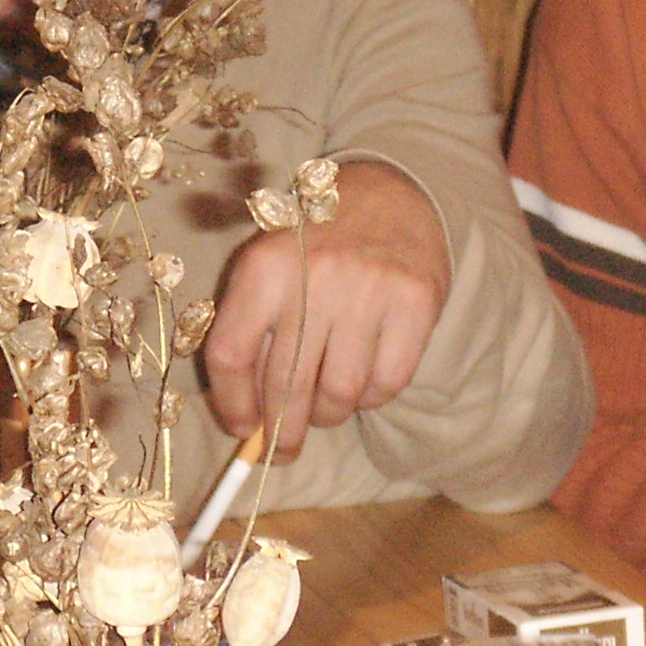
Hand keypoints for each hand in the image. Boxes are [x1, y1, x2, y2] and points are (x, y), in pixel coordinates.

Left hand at [202, 163, 449, 456]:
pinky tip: (363, 380)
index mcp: (263, 267)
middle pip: (285, 386)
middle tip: (281, 450)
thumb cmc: (318, 244)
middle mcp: (313, 277)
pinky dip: (371, 397)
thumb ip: (252, 332)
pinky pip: (386, 384)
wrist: (390, 195)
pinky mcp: (414, 302)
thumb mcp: (270, 268)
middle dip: (281, 433)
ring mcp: (368, 290)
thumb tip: (246, 420)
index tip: (241, 429)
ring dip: (329, 414)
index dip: (232, 404)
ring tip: (327, 403)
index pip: (231, 355)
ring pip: (339, 394)